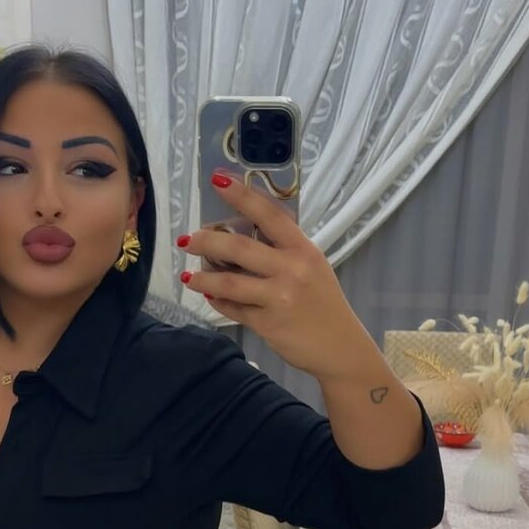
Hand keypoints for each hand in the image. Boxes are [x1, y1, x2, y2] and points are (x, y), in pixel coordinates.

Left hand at [177, 174, 370, 378]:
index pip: (269, 214)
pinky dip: (217, 301)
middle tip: (187, 240)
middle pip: (239, 247)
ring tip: (188, 276)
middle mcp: (291, 270)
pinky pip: (233, 308)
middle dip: (206, 241)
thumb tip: (239, 242)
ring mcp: (278, 297)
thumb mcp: (313, 269)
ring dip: (203, 277)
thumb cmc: (324, 305)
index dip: (242, 195)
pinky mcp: (267, 324)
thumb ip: (283, 253)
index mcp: (304, 250)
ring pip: (228, 282)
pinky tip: (209, 296)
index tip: (217, 180)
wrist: (341, 349)